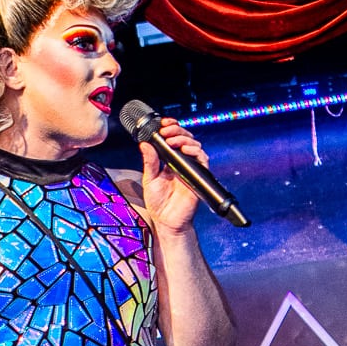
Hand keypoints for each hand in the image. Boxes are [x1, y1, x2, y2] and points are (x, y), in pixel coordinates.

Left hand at [139, 117, 207, 233]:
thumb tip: (144, 144)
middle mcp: (181, 162)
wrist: (167, 221)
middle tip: (165, 131)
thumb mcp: (149, 179)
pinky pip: (202, 160)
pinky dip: (195, 152)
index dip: (171, 128)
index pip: (173, 138)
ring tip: (171, 141)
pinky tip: (184, 150)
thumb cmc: (158, 203)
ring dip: (184, 139)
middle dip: (176, 130)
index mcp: (170, 161)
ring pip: (195, 145)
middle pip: (185, 138)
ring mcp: (191, 168)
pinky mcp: (198, 176)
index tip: (163, 124)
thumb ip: (149, 162)